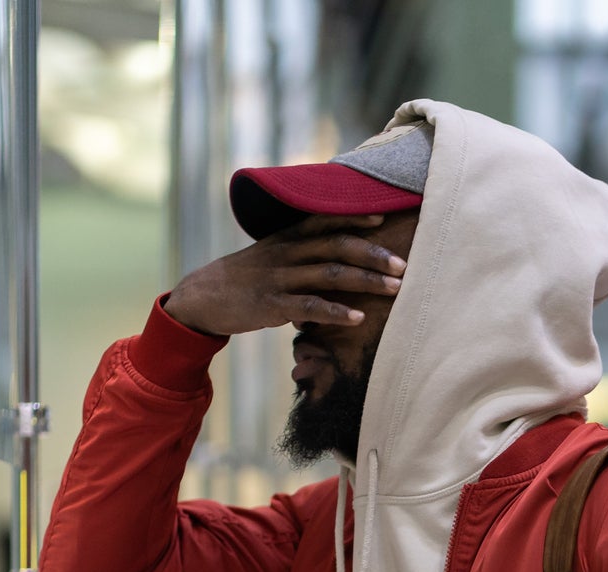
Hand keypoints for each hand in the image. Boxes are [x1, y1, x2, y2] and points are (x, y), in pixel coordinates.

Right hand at [164, 213, 405, 337]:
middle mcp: (287, 253)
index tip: (384, 218)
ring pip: (329, 275)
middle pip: (336, 246)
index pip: (325, 220)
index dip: (354, 217)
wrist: (203, 297)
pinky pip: (310, 307)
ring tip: (395, 289)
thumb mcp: (273, 256)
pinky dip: (336, 312)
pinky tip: (358, 319)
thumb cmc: (248, 278)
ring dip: (365, 281)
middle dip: (372, 254)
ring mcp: (279, 279)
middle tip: (403, 265)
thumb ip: (304, 252)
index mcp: (288, 238)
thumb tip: (341, 255)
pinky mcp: (272, 306)